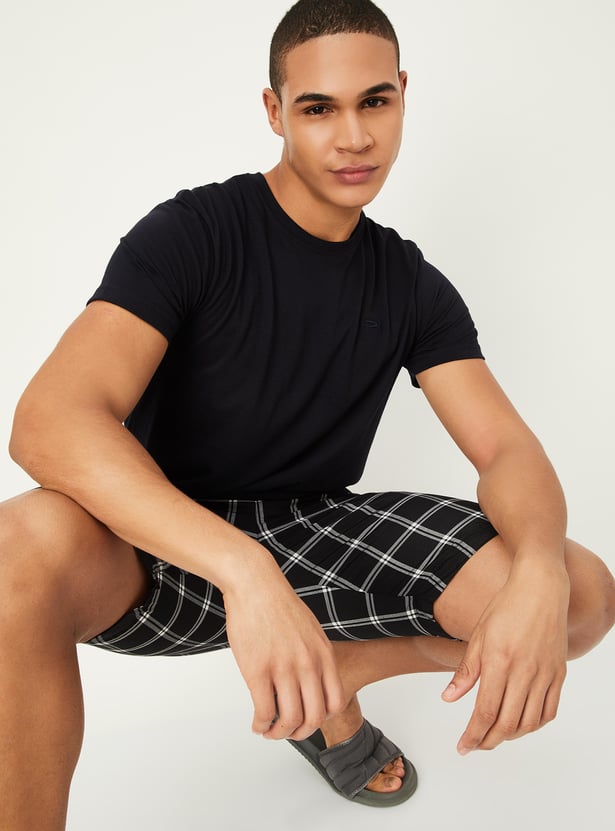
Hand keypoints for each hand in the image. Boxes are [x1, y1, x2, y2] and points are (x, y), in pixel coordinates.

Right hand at [223, 556, 345, 740]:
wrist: (256, 584)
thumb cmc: (279, 604)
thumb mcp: (310, 630)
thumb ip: (315, 656)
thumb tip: (312, 680)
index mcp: (323, 655)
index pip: (335, 702)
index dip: (322, 719)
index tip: (309, 720)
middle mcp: (308, 664)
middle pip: (314, 717)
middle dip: (301, 732)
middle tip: (289, 732)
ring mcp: (284, 669)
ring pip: (289, 719)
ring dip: (279, 733)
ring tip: (269, 731)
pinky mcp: (258, 671)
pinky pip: (264, 711)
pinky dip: (261, 724)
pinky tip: (257, 723)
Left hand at [441, 564, 569, 753]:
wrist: (540, 588)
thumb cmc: (506, 606)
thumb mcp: (478, 636)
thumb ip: (466, 672)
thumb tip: (449, 699)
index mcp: (499, 662)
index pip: (485, 712)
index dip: (473, 735)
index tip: (463, 747)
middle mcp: (524, 672)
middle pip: (507, 724)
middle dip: (488, 741)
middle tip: (475, 744)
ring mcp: (545, 674)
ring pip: (529, 723)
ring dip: (510, 736)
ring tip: (494, 735)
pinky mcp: (559, 674)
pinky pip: (549, 711)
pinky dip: (534, 725)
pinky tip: (521, 724)